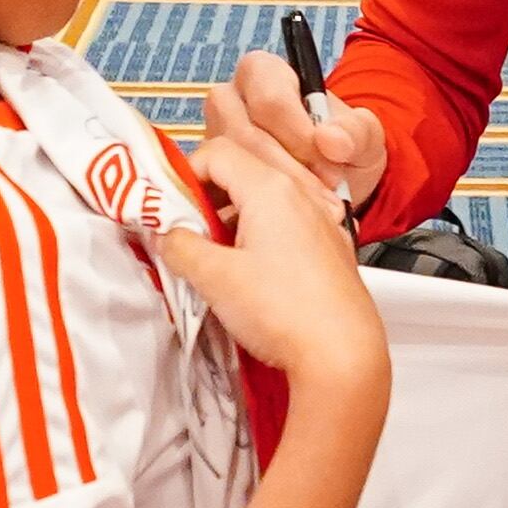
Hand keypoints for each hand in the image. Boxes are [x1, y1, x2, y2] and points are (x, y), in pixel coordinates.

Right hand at [158, 134, 385, 399]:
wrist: (343, 356)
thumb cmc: (279, 310)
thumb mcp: (214, 277)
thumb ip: (179, 244)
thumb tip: (164, 232)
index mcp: (271, 187)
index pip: (216, 152)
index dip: (183, 174)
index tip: (167, 208)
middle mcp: (301, 194)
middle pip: (242, 171)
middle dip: (206, 195)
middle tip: (185, 233)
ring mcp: (321, 221)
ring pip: (265, 199)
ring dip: (232, 216)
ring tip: (213, 257)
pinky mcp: (331, 249)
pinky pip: (287, 224)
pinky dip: (260, 234)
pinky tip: (250, 271)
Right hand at [207, 51, 387, 210]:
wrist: (333, 182)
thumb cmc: (343, 148)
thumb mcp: (365, 137)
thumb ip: (356, 132)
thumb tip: (329, 138)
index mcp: (265, 74)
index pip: (268, 98)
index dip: (297, 133)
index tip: (324, 159)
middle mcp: (232, 99)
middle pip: (242, 133)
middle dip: (285, 166)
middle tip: (319, 186)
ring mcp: (216, 136)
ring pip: (230, 164)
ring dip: (270, 188)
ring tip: (306, 199)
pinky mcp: (210, 172)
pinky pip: (220, 191)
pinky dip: (252, 207)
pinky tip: (283, 214)